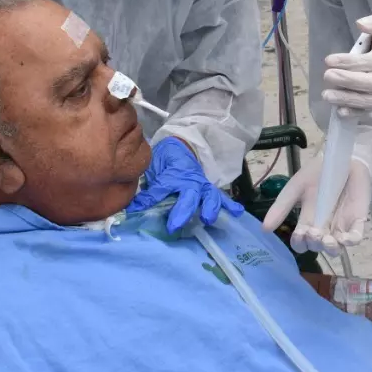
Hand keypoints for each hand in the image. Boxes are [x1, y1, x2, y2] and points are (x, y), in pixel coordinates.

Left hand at [127, 138, 242, 234]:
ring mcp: (202, 184)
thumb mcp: (152, 168)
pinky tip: (238, 213)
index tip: (137, 208)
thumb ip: (147, 186)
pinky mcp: (208, 189)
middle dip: (183, 210)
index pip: (160, 188)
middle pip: (189, 195)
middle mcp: (190, 180)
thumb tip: (134, 205)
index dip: (148, 199)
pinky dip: (230, 205)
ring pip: (209, 196)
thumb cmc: (165, 159)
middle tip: (175, 226)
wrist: (181, 146)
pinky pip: (221, 197)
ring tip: (208, 219)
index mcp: (173, 173)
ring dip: (209, 207)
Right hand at [262, 152, 370, 254]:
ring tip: (328, 240)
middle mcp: (324, 227)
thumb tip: (264, 229)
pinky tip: (344, 238)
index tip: (300, 233)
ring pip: (336, 248)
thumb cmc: (318, 173)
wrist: (342, 158)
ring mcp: (341, 225)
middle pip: (317, 247)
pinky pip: (356, 238)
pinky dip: (350, 241)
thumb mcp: (296, 187)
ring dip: (331, 248)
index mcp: (308, 220)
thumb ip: (282, 206)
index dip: (300, 243)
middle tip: (314, 232)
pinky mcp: (358, 220)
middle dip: (314, 243)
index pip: (301, 242)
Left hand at [322, 15, 371, 113]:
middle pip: (370, 83)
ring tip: (326, 95)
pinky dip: (354, 113)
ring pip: (368, 101)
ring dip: (346, 99)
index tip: (328, 60)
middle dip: (347, 80)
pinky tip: (339, 111)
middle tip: (327, 75)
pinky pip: (368, 112)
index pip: (369, 62)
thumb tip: (360, 23)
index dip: (348, 61)